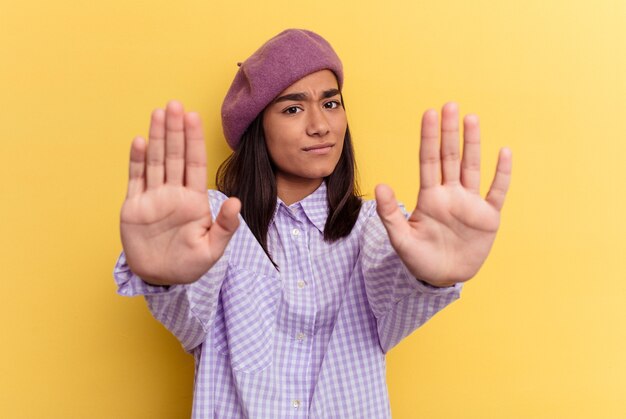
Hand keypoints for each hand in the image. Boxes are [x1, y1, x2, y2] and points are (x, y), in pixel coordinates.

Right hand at [120, 101, 240, 285]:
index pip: (195, 163)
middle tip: (174, 104)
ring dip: (157, 137)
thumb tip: (237, 202)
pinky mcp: (134, 207)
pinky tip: (140, 141)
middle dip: (175, 130)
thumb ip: (225, 226)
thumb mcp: (213, 249)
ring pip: (156, 161)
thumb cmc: (190, 265)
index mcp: (194, 200)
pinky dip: (137, 161)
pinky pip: (136, 179)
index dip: (194, 140)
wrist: (160, 279)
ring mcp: (153, 198)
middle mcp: (173, 193)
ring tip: (159, 113)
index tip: (193, 116)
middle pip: (175, 155)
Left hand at [375, 102, 511, 286]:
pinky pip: (497, 192)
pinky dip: (501, 174)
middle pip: (450, 158)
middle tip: (450, 106)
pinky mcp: (488, 218)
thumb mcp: (401, 239)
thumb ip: (391, 214)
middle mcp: (450, 194)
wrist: (442, 277)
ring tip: (471, 119)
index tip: (429, 114)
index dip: (429, 138)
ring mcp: (470, 204)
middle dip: (449, 133)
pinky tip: (504, 152)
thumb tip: (381, 185)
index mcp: (429, 197)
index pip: (428, 161)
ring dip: (472, 145)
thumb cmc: (419, 258)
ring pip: (472, 168)